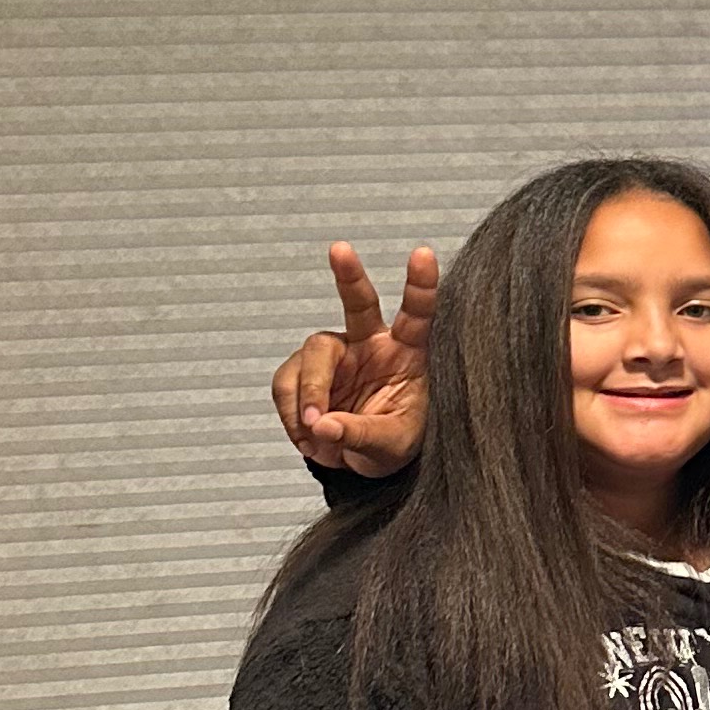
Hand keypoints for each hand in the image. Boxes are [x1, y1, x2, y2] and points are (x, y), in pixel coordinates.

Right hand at [272, 240, 436, 474]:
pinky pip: (286, 383)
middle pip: (358, 304)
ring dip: (308, 394)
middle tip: (340, 249)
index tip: (423, 253)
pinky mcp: (303, 369)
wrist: (362, 461)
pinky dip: (291, 413)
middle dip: (349, 275)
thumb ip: (360, 435)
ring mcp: (336, 354)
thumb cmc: (392, 443)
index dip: (421, 284)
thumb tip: (321, 424)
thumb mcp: (391, 447)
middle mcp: (371, 343)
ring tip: (316, 433)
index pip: (418, 315)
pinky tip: (307, 435)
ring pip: (313, 356)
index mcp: (407, 353)